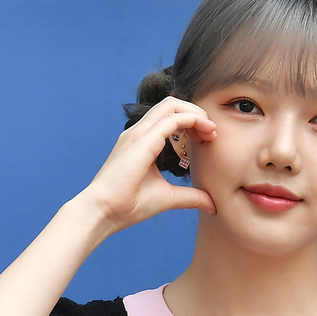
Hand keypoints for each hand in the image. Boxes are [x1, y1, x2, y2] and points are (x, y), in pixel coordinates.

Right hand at [83, 97, 216, 232]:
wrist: (104, 211)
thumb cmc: (128, 205)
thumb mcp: (168, 197)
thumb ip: (190, 196)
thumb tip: (212, 204)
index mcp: (141, 141)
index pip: (169, 116)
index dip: (192, 121)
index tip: (207, 139)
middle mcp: (138, 132)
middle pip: (171, 104)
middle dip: (196, 112)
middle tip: (212, 132)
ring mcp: (138, 133)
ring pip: (172, 105)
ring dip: (196, 113)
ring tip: (210, 130)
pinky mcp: (143, 141)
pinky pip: (172, 119)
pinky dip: (192, 120)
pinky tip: (204, 133)